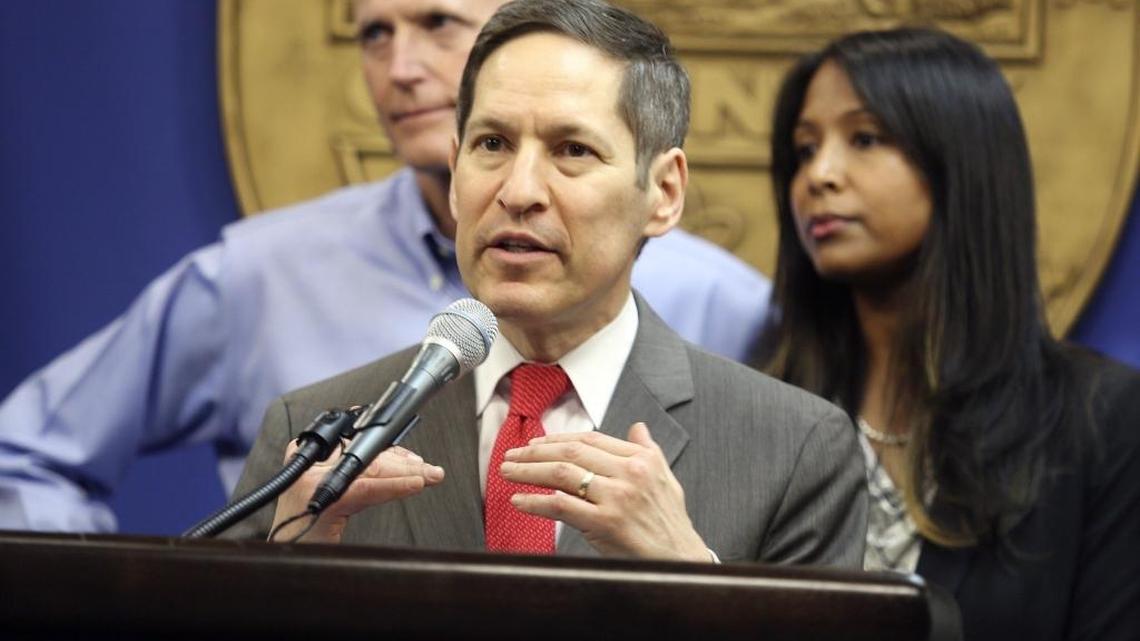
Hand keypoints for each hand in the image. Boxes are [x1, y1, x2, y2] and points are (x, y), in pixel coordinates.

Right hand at [270, 440, 443, 542]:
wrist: (287, 558)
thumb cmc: (308, 529)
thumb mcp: (331, 495)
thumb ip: (354, 476)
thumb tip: (400, 464)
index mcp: (309, 457)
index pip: (355, 443)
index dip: (388, 450)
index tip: (412, 459)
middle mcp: (309, 465)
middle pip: (365, 455)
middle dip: (403, 463)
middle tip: (431, 471)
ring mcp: (314, 482)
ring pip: (371, 469)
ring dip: (406, 473)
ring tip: (431, 476)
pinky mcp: (326, 502)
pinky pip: (368, 489)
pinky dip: (395, 486)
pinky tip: (416, 484)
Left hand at [501, 422, 709, 560]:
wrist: (681, 560)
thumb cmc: (670, 523)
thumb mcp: (666, 479)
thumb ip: (648, 450)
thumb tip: (638, 427)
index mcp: (641, 459)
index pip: (590, 439)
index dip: (558, 439)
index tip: (535, 443)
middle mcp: (629, 473)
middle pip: (571, 452)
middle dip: (535, 452)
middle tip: (511, 455)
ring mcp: (616, 497)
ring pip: (561, 474)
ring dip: (528, 471)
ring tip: (507, 472)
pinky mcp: (605, 523)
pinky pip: (560, 505)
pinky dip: (535, 502)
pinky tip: (518, 500)